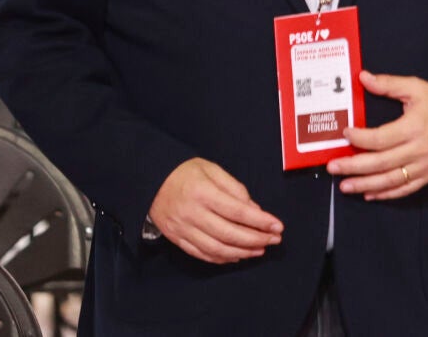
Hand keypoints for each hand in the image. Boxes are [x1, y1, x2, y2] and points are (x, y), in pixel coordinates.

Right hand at [146, 158, 282, 263]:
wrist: (150, 180)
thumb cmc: (185, 172)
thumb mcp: (212, 170)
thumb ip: (235, 188)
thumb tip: (255, 210)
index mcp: (203, 193)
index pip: (237, 211)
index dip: (260, 221)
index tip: (278, 226)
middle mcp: (192, 214)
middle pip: (229, 233)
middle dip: (256, 239)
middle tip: (274, 240)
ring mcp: (183, 229)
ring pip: (216, 248)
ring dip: (242, 252)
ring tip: (260, 250)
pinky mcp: (177, 239)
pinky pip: (201, 254)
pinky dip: (221, 258)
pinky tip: (237, 256)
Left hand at [329, 71, 427, 199]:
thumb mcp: (416, 88)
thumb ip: (389, 84)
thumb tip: (363, 78)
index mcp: (414, 128)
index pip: (380, 138)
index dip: (360, 138)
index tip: (345, 133)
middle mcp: (418, 150)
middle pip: (381, 163)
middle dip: (354, 167)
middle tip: (333, 166)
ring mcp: (424, 166)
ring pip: (390, 180)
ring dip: (365, 185)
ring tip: (345, 185)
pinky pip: (404, 189)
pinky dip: (385, 194)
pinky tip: (368, 193)